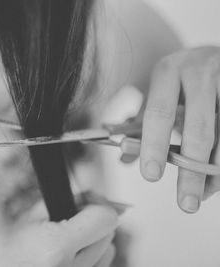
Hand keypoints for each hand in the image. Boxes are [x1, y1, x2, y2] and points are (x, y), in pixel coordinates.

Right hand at [0, 205, 117, 266]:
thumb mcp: (27, 220)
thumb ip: (63, 204)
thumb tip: (92, 197)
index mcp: (55, 248)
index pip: (105, 218)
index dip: (96, 205)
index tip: (85, 201)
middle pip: (109, 235)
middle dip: (95, 221)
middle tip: (71, 218)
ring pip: (107, 254)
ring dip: (94, 241)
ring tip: (67, 239)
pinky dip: (89, 258)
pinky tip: (68, 255)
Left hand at [140, 46, 219, 212]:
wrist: (213, 54)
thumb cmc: (179, 79)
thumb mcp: (157, 93)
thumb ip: (142, 123)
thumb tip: (124, 158)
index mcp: (168, 72)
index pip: (158, 113)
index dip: (154, 145)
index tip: (151, 176)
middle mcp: (200, 71)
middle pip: (199, 128)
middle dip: (192, 170)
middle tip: (186, 204)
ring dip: (217, 170)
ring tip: (204, 195)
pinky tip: (218, 177)